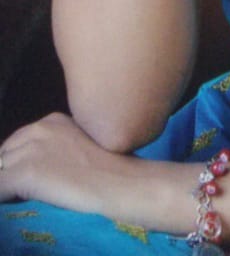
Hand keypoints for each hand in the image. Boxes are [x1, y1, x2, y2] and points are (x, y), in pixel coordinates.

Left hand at [0, 112, 129, 214]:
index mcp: (52, 120)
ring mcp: (30, 150)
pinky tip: (18, 204)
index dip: (20, 162)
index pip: (18, 141)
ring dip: (8, 184)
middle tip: (26, 191)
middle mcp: (38, 129)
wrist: (121, 182)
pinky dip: (4, 199)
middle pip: (5, 154)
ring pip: (0, 170)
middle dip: (10, 172)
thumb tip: (44, 165)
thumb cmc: (113, 169)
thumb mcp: (83, 144)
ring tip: (24, 198)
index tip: (31, 179)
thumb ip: (60, 146)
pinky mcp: (24, 173)